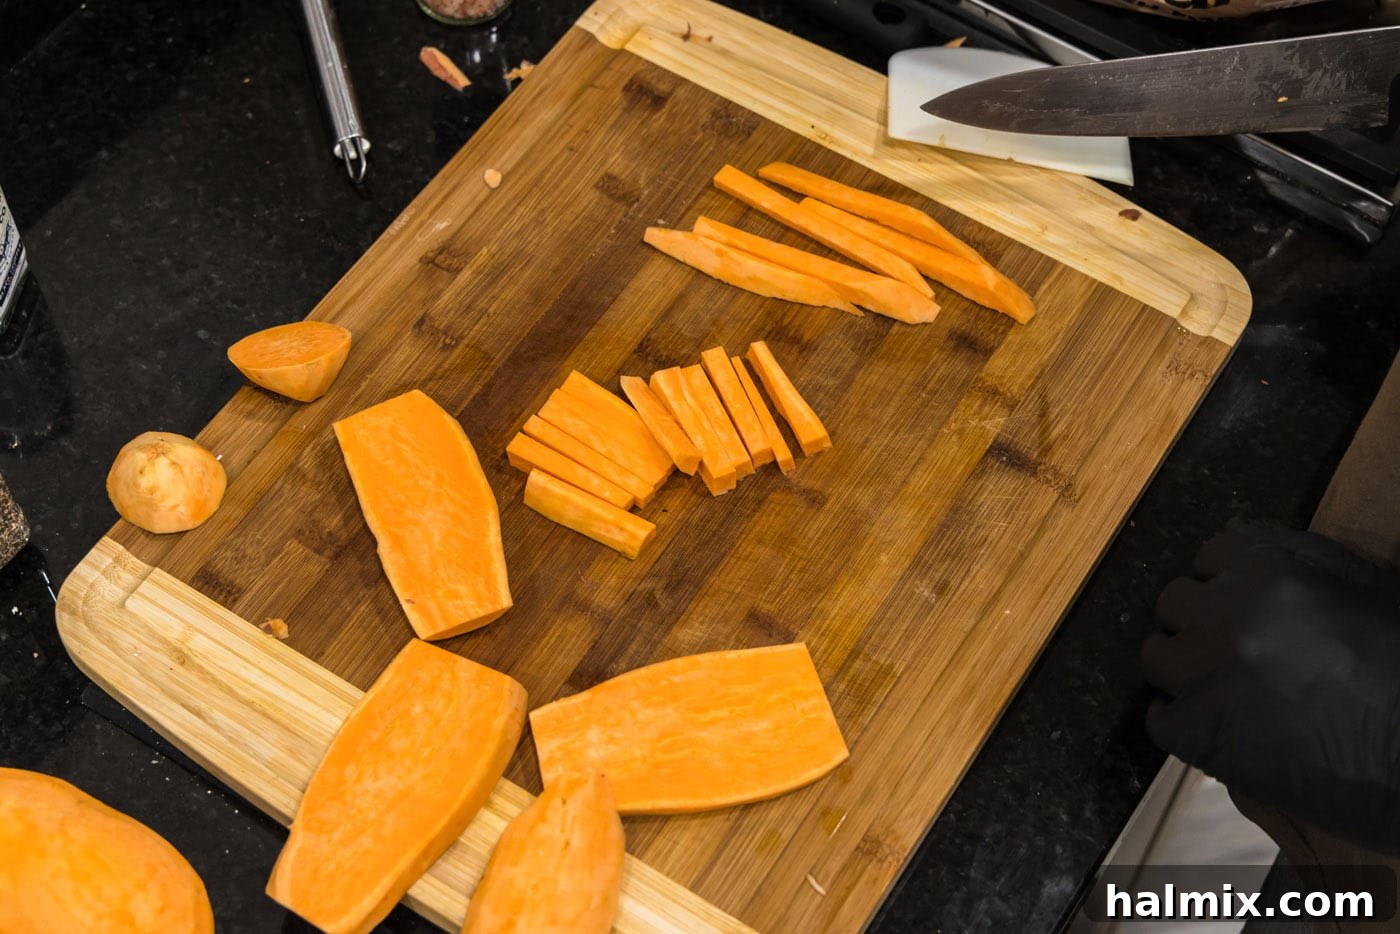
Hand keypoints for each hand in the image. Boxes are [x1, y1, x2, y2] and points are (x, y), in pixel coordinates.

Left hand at [1142, 520, 1399, 855]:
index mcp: (1268, 570)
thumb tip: (1233, 530)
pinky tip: (1220, 727)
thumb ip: (1293, 555)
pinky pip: (1159, 717)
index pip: (1210, 555)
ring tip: (1223, 687)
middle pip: (1174, 602)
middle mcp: (1226, 614)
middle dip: (1200, 621)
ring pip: (1157, 655)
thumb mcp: (1359, 588)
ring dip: (1183, 668)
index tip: (1241, 604)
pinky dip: (1183, 723)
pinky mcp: (1198, 733)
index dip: (1226, 581)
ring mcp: (1206, 674)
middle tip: (1233, 649)